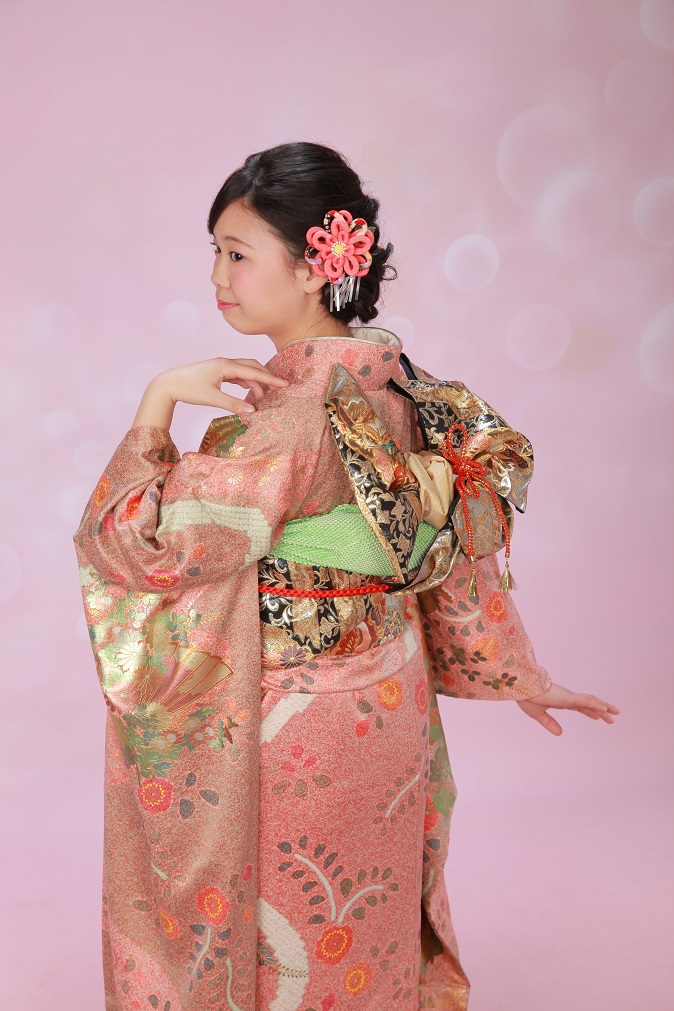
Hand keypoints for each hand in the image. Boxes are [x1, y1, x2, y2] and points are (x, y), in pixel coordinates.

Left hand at [132, 357, 289, 428]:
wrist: (168, 384)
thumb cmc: (189, 389)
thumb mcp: (212, 398)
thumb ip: (233, 404)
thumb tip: (253, 410)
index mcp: (226, 366)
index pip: (254, 371)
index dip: (271, 378)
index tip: (285, 384)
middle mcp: (225, 362)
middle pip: (252, 366)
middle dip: (266, 377)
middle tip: (279, 389)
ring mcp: (220, 366)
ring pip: (244, 370)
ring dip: (255, 381)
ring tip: (263, 396)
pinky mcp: (216, 372)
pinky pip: (236, 374)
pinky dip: (246, 381)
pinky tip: (249, 390)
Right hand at [516, 683, 620, 735]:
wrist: (521, 688)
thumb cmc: (527, 697)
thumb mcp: (538, 714)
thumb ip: (549, 723)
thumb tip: (560, 734)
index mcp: (561, 701)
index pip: (579, 706)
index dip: (590, 711)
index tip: (598, 717)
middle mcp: (567, 698)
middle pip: (589, 704)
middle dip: (601, 710)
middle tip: (613, 717)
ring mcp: (569, 697)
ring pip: (592, 701)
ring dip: (605, 707)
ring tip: (616, 713)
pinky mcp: (569, 697)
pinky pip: (586, 701)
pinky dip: (596, 705)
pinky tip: (605, 709)